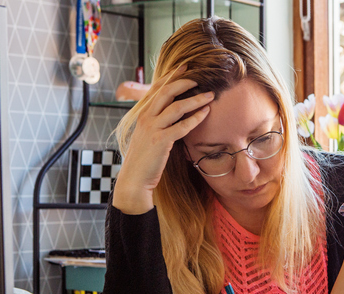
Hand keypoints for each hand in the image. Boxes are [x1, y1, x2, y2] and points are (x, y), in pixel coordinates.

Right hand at [113, 64, 214, 213]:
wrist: (134, 178)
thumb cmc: (144, 158)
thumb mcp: (146, 134)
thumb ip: (156, 121)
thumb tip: (170, 113)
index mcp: (142, 113)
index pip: (156, 88)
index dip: (170, 76)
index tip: (185, 66)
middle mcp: (146, 117)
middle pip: (166, 92)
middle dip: (183, 82)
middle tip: (199, 77)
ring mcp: (152, 128)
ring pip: (176, 107)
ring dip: (195, 99)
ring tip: (210, 95)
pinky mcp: (160, 141)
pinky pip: (181, 126)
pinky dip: (195, 118)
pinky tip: (206, 113)